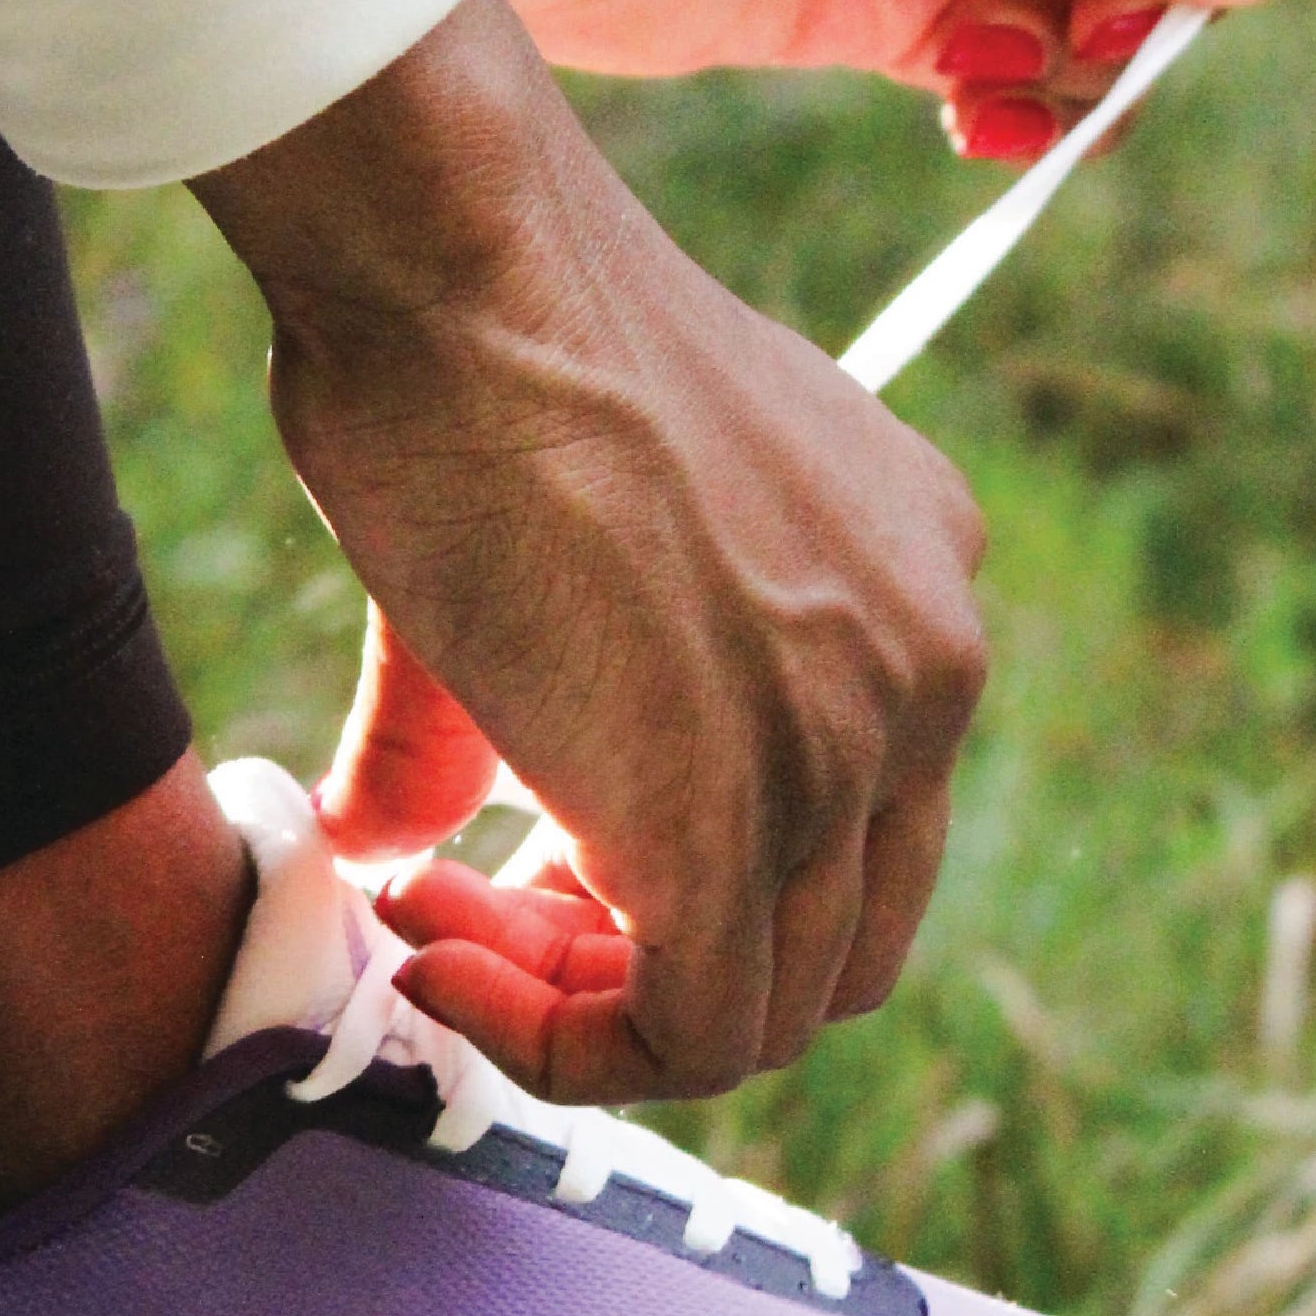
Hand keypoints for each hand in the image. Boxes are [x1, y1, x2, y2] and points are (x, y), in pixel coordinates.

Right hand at [193, 0, 987, 1103]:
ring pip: (765, 1010)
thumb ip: (493, 721)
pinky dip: (564, 1047)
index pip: (855, 830)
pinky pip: (691, 1039)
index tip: (522, 859)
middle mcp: (930, 664)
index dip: (683, 885)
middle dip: (649, 966)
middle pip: (832, 942)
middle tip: (483, 911)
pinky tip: (437, 960)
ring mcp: (855, 749)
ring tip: (438, 928)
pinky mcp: (740, 825)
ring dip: (582, 1011)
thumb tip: (385, 840)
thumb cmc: (474, 349)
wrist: (458, 269)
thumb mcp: (547, 544)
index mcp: (913, 579)